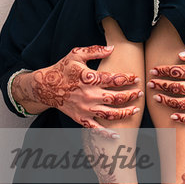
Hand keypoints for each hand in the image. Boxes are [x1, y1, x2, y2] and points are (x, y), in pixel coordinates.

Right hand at [27, 46, 141, 135]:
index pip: (114, 79)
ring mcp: (85, 109)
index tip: (136, 78)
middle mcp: (89, 95)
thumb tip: (113, 48)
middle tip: (140, 92)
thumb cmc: (62, 69)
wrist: (44, 87)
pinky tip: (117, 135)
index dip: (128, 79)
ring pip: (110, 114)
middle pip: (116, 98)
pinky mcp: (80, 118)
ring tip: (135, 109)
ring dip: (125, 113)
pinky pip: (96, 128)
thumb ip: (95, 51)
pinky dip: (106, 133)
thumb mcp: (76, 54)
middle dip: (131, 95)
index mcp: (90, 79)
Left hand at [147, 44, 184, 123]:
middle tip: (150, 84)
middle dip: (162, 85)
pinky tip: (173, 116)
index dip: (164, 71)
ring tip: (156, 97)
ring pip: (184, 103)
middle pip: (179, 87)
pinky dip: (184, 118)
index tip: (153, 70)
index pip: (179, 71)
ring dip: (168, 101)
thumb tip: (180, 55)